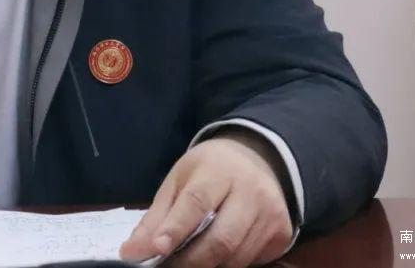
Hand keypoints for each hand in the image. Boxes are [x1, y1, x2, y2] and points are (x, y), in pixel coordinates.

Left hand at [119, 129, 293, 267]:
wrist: (257, 157)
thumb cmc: (209, 170)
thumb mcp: (179, 181)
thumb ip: (156, 217)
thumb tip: (132, 252)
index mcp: (218, 170)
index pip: (197, 202)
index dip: (176, 228)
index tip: (157, 248)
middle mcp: (251, 191)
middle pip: (221, 238)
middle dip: (190, 261)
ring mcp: (271, 213)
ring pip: (237, 256)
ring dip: (208, 266)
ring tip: (185, 264)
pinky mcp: (282, 233)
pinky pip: (253, 260)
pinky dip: (229, 264)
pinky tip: (215, 257)